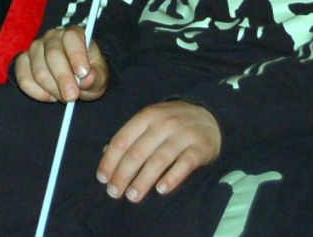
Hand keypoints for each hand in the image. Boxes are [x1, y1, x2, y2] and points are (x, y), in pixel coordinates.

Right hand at [14, 26, 108, 102]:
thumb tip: (87, 78)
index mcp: (74, 34)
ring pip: (38, 71)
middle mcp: (52, 37)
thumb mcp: (100, 77)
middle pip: (52, 55)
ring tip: (64, 95)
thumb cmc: (88, 74)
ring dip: (53, 90)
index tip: (83, 74)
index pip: (72, 38)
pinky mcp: (23, 62)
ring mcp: (35, 48)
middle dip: (63, 79)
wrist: (75, 78)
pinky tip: (50, 95)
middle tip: (72, 96)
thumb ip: (95, 77)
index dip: (77, 55)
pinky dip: (37, 93)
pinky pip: (24, 79)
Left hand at [97, 101, 221, 202]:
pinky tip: (161, 190)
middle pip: (138, 152)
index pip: (122, 140)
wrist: (209, 115)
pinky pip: (184, 164)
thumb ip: (130, 137)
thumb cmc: (172, 123)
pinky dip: (172, 178)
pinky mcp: (200, 147)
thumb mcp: (150, 122)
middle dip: (123, 174)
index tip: (102, 178)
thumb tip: (105, 153)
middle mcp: (163, 123)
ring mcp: (183, 134)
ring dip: (143, 180)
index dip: (110, 160)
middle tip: (114, 192)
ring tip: (132, 196)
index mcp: (147, 116)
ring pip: (159, 160)